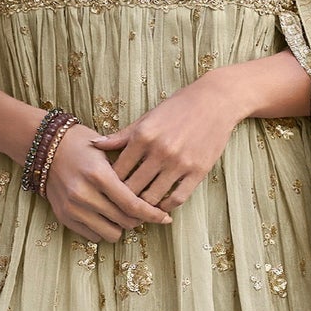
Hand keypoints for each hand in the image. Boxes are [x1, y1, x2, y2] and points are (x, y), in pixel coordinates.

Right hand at [44, 122, 170, 241]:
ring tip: (121, 212)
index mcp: (98, 175)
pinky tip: (104, 215)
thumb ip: (129, 173)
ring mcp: (72, 208)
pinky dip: (103, 228)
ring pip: (110, 233)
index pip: (132, 205)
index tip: (164, 218)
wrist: (46, 146)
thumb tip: (153, 197)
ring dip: (120, 226)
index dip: (152, 214)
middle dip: (138, 219)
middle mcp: (84, 194)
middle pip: (124, 221)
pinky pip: (93, 236)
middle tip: (142, 211)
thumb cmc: (82, 144)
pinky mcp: (64, 217)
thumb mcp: (107, 150)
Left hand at [90, 73, 246, 214]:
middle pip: (132, 188)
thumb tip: (95, 144)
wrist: (215, 101)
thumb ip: (121, 135)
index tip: (107, 192)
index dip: (109, 185)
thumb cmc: (178, 107)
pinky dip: (166, 206)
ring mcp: (180, 162)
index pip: (118, 171)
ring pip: (152, 197)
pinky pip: (177, 198)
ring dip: (143, 206)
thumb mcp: (147, 118)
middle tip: (119, 207)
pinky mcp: (198, 171)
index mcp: (143, 136)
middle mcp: (160, 150)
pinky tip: (161, 205)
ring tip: (138, 209)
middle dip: (123, 200)